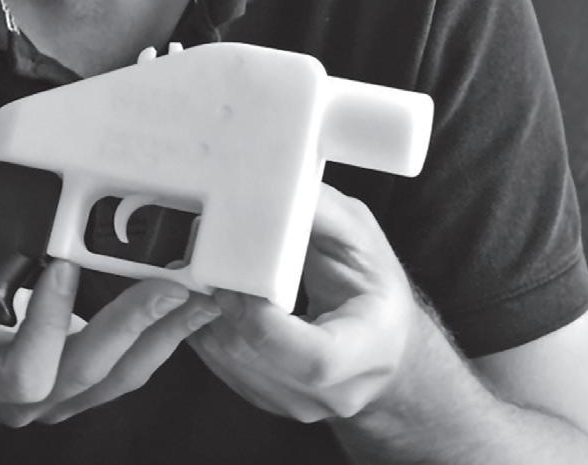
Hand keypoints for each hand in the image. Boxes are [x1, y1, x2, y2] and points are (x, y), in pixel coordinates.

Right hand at [0, 259, 220, 426]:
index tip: (62, 266)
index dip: (45, 323)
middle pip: (82, 370)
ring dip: (163, 334)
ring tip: (200, 298)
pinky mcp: (91, 394)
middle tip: (168, 285)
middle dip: (129, 324)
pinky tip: (190, 311)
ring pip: (118, 376)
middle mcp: (23, 399)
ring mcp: (61, 401)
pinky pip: (132, 373)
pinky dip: (164, 340)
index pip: (20, 367)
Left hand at [187, 183, 419, 421]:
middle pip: (258, 357)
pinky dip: (207, 328)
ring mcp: (297, 405)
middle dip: (222, 305)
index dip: (262, 321)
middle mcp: (334, 393)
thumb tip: (272, 183)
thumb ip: (321, 214)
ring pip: (229, 362)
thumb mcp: (363, 241)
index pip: (313, 359)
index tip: (235, 280)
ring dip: (205, 314)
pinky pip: (220, 367)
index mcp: (369, 349)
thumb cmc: (373, 289)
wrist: (384, 348)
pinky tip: (211, 297)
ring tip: (203, 272)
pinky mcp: (267, 401)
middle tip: (203, 260)